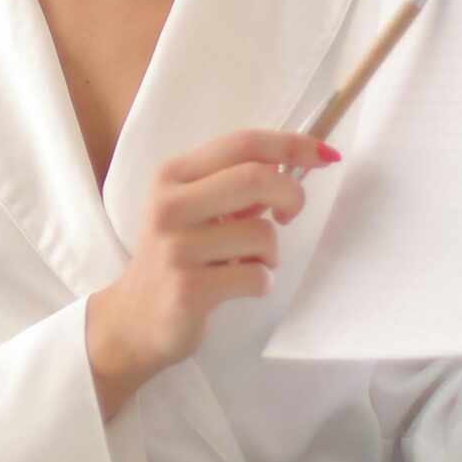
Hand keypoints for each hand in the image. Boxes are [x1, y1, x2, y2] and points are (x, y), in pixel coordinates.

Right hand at [85, 129, 338, 417]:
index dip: (292, 144)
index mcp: (172, 175)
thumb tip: (295, 163)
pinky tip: (240, 285)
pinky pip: (257, 276)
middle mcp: (170, 205)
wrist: (136, 317)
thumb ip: (233, 184)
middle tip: (289, 216)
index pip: (242, 143)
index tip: (325, 155)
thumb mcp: (194, 208)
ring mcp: (177, 248)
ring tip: (250, 262)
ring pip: (263, 234)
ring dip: (272, 253)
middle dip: (292, 196)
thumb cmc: (178, 256)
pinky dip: (263, 281)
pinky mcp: (188, 289)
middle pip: (256, 178)